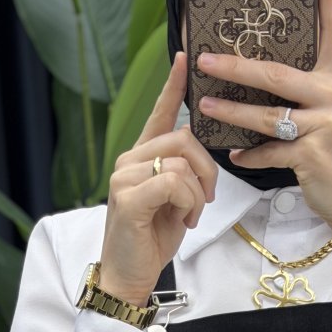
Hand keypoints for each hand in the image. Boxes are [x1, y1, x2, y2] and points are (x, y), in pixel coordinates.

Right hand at [99, 51, 218, 301]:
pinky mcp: (128, 197)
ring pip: (181, 162)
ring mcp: (125, 176)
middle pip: (183, 139)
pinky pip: (173, 183)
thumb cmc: (153, 238)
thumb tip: (202, 156)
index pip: (159, 114)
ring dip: (197, 193)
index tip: (185, 57)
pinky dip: (188, 203)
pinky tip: (183, 220)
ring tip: (190, 215)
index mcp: (142, 157)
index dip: (173, 86)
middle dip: (207, 170)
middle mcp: (129, 160)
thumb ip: (186, 174)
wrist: (131, 274)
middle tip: (206, 199)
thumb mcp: (178, 201)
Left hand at [195, 0, 331, 263]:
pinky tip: (236, 155)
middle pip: (276, 74)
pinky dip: (250, 156)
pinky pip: (269, 151)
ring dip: (230, 111)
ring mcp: (324, 127)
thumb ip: (310, 97)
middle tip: (206, 59)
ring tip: (205, 104)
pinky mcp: (313, 156)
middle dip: (235, 66)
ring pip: (266, 114)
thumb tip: (266, 82)